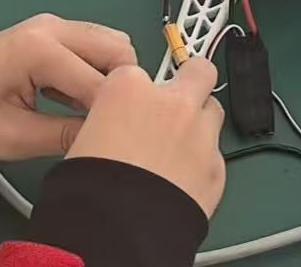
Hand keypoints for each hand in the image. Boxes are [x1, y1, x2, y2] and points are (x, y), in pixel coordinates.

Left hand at [0, 14, 138, 159]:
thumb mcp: (13, 136)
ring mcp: (56, 24)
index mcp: (38, 49)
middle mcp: (53, 27)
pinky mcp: (58, 30)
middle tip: (105, 122)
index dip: (111, 113)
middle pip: (118, 50)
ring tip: (89, 110)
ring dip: (112, 76)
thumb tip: (104, 138)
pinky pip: (97, 44)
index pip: (99, 81)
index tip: (113, 137)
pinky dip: (100, 69)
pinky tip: (78, 96)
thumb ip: (63, 135)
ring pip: (113, 43)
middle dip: (120, 88)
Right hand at [64, 58, 226, 216]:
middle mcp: (170, 104)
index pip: (136, 72)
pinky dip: (203, 163)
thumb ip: (108, 122)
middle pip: (198, 71)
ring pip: (213, 111)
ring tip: (179, 149)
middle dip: (192, 80)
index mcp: (128, 89)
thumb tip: (113, 130)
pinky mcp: (217, 168)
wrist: (117, 229)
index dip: (133, 91)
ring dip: (200, 123)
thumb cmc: (89, 188)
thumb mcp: (83, 141)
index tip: (131, 106)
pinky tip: (183, 181)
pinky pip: (216, 155)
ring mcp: (200, 134)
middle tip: (178, 101)